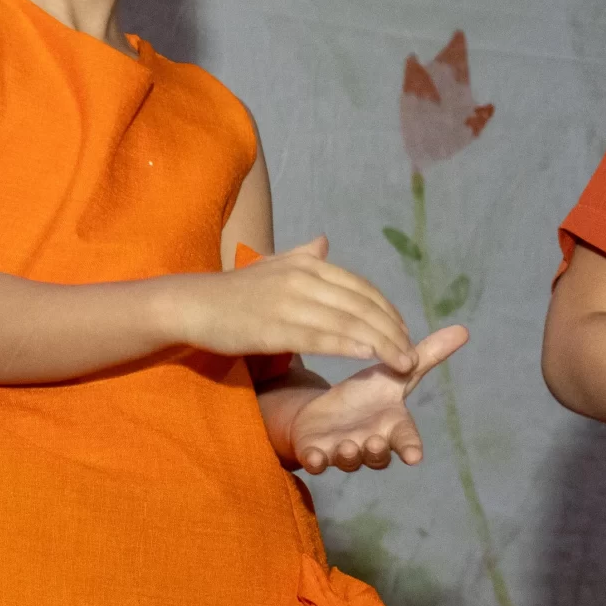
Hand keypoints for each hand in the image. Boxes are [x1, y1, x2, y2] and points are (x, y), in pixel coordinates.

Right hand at [178, 237, 416, 372]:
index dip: (387, 311)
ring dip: (381, 344)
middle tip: (412, 355)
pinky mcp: (274, 328)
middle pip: (361, 305)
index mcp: (306, 265)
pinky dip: (350, 346)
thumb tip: (324, 241)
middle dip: (392, 331)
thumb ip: (301, 256)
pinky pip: (321, 337)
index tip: (404, 333)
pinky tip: (370, 357)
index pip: (361, 287)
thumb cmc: (233, 291)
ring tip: (403, 364)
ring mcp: (289, 302)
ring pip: (347, 322)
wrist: (192, 304)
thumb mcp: (271, 266)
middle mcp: (303, 278)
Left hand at [288, 325, 470, 471]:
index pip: (406, 439)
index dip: (410, 448)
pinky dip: (315, 462)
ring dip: (350, 456)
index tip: (415, 456)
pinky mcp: (316, 453)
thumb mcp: (394, 375)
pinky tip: (312, 456)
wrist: (322, 414)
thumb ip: (426, 357)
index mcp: (391, 427)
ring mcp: (343, 452)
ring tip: (347, 445)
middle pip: (379, 456)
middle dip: (378, 452)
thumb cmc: (364, 397)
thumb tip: (464, 330)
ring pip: (350, 461)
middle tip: (375, 442)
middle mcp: (370, 445)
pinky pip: (317, 463)